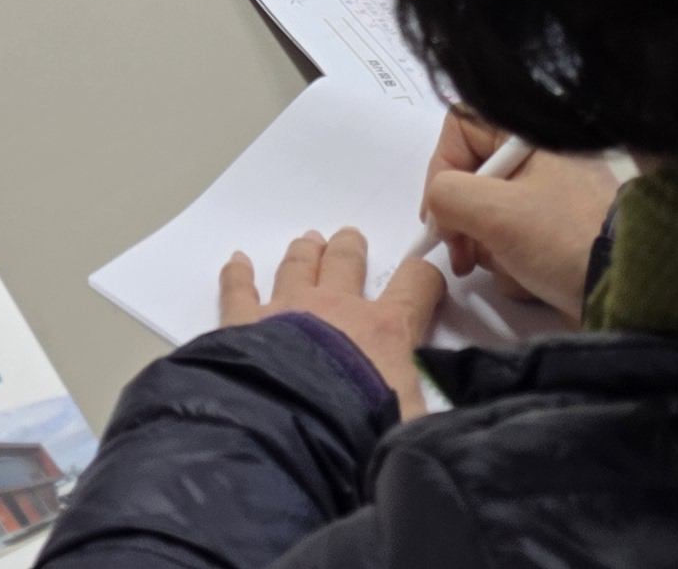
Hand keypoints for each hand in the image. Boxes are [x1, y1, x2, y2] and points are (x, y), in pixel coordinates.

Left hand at [216, 227, 442, 419]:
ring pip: (298, 265)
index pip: (415, 287)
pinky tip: (237, 262)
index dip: (424, 279)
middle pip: (347, 261)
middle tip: (350, 239)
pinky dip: (237, 274)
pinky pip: (238, 289)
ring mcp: (287, 309)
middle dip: (350, 248)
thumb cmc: (359, 434)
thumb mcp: (410, 428)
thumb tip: (440, 425)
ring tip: (309, 242)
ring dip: (305, 252)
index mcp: (384, 331)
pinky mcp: (243, 324)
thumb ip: (422, 413)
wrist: (293, 438)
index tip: (425, 280)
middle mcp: (336, 307)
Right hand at [421, 113, 617, 319]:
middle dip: (463, 222)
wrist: (625, 290)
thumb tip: (438, 212)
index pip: (461, 128)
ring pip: (485, 218)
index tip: (439, 211)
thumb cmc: (562, 237)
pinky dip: (511, 266)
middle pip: (469, 179)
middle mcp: (537, 161)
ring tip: (511, 267)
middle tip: (463, 254)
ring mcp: (545, 201)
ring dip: (487, 250)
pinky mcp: (551, 238)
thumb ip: (447, 196)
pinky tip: (530, 279)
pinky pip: (509, 245)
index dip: (441, 166)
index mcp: (529, 136)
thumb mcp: (496, 211)